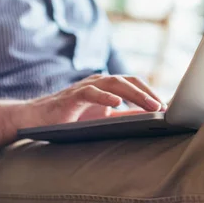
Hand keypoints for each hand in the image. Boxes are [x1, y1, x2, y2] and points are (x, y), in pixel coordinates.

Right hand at [16, 74, 164, 128]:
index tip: (167, 108)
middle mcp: (97, 83)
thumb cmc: (69, 119)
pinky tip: (116, 104)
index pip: (133, 84)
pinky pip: (90, 92)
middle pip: (127, 81)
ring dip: (134, 94)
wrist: (36, 120)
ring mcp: (84, 88)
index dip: (150, 93)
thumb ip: (120, 117)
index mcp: (106, 87)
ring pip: (113, 84)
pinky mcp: (71, 97)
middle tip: (163, 107)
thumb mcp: (100, 119)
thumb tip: (146, 121)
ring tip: (150, 105)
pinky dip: (104, 97)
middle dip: (147, 93)